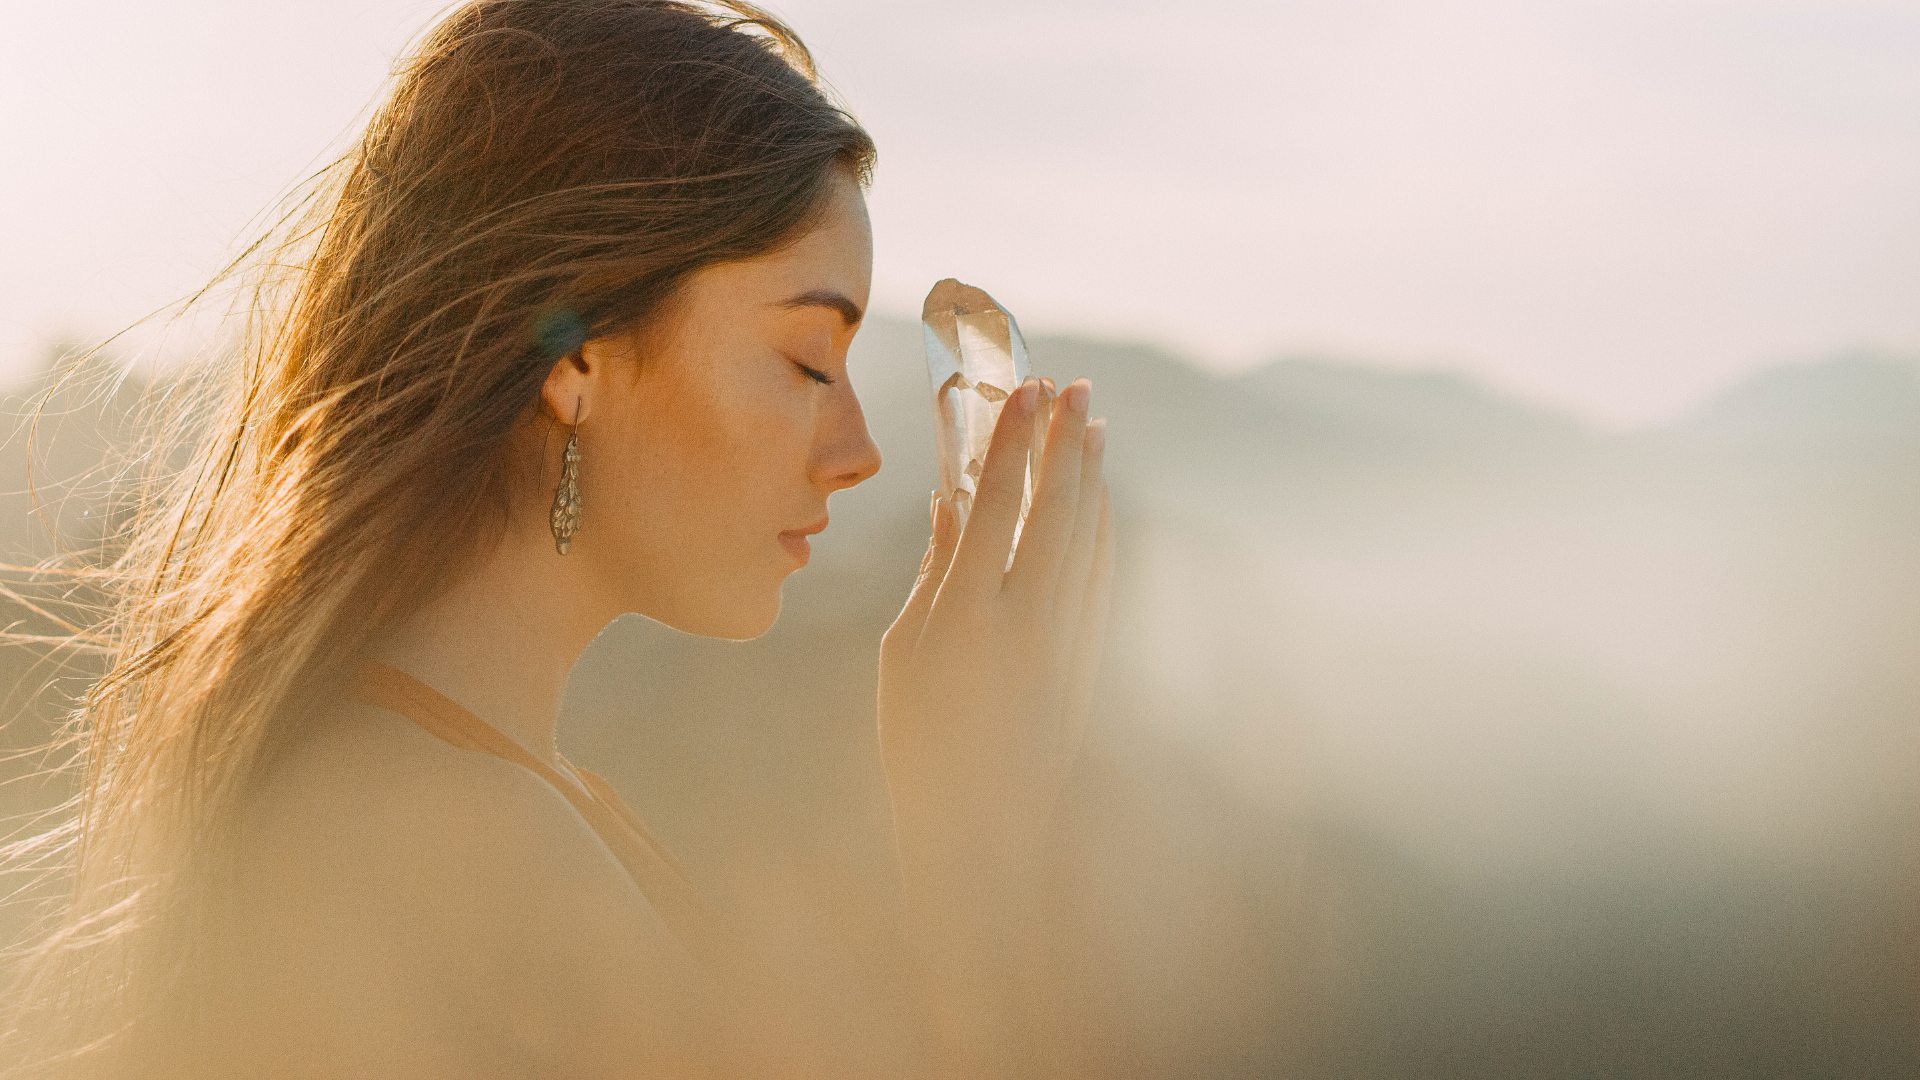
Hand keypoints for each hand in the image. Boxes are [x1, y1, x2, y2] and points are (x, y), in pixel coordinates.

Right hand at [879, 377, 1112, 858]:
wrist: (984, 827)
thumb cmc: (921, 741)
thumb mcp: (907, 651)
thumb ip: (935, 572)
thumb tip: (950, 505)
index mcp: (968, 616)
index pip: (997, 506)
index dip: (1013, 443)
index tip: (1024, 390)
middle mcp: (1027, 621)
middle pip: (1056, 509)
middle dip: (1065, 440)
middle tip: (1073, 385)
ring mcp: (1066, 641)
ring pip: (1088, 536)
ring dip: (1091, 475)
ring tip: (1092, 423)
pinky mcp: (1088, 659)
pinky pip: (1101, 575)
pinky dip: (1103, 528)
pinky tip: (1101, 498)